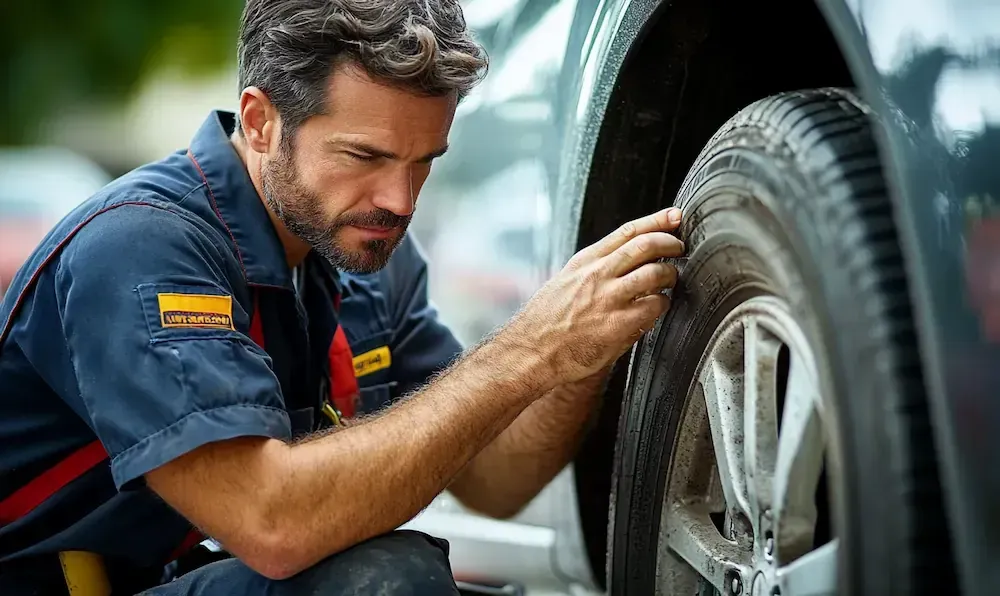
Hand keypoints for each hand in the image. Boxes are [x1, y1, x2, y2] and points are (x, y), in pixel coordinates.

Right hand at [508, 208, 684, 383]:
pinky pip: (655, 306)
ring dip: (670, 275)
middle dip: (670, 243)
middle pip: (646, 246)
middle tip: (679, 248)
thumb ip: (592, 270)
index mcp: (585, 262)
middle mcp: (597, 275)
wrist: (531, 351)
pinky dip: (662, 304)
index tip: (673, 216)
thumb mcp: (563, 282)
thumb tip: (620, 262)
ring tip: (670, 281)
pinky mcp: (619, 325)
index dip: (656, 220)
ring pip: (656, 273)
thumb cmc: (544, 322)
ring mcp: (609, 299)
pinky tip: (658, 308)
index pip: (627, 231)